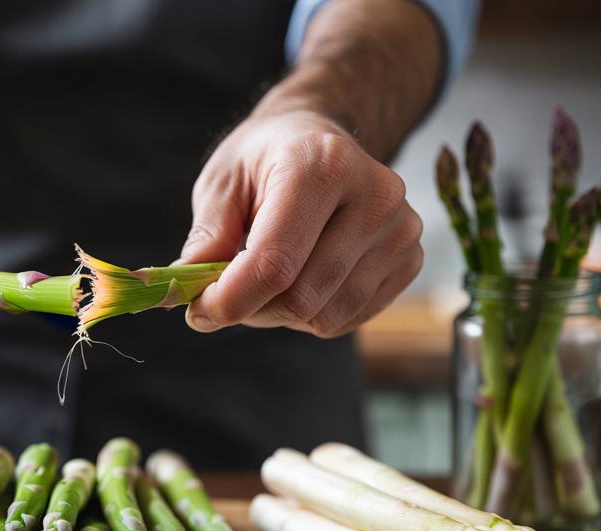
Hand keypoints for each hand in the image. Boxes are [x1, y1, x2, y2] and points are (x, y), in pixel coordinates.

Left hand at [179, 109, 422, 337]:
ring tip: (267, 277)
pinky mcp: (410, 260)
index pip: (275, 262)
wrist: (320, 141)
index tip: (199, 310)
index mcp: (322, 165)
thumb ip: (206, 239)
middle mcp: (374, 197)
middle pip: (300, 297)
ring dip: (280, 314)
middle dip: (251, 307)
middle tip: (226, 290)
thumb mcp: (222, 182)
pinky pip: (347, 319)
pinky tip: (301, 278)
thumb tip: (190, 292)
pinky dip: (311, 313)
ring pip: (323, 316)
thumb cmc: (265, 160)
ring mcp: (401, 231)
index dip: (230, 299)